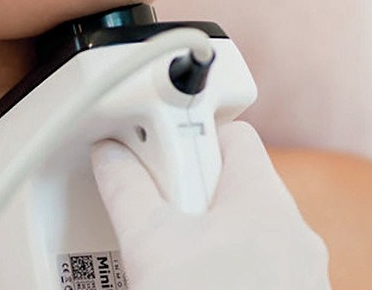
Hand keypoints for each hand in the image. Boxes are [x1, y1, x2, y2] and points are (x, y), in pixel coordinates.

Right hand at [91, 121, 329, 288]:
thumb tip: (110, 155)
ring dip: (202, 232)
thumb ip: (126, 187)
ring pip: (242, 228)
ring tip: (166, 259)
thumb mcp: (150, 243)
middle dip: (188, 190)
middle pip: (232, 182)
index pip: (232, 134)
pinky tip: (190, 284)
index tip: (154, 150)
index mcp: (265, 202)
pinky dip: (221, 266)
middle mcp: (293, 235)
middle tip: (154, 212)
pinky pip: (254, 266)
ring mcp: (298, 276)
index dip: (188, 133)